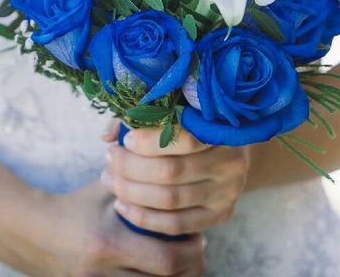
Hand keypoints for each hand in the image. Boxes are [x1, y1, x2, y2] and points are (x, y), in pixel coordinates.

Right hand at [21, 181, 205, 275]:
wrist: (33, 233)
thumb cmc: (76, 206)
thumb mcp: (104, 188)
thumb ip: (135, 175)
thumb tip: (170, 155)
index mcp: (107, 244)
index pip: (165, 259)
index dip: (190, 251)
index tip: (198, 236)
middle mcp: (101, 273)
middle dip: (189, 267)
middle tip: (197, 249)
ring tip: (182, 260)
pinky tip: (158, 270)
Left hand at [101, 122, 249, 235]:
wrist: (225, 152)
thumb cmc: (191, 127)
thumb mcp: (174, 113)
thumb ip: (141, 118)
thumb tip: (108, 135)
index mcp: (222, 131)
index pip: (184, 139)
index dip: (149, 141)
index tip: (125, 141)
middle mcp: (231, 163)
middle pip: (171, 171)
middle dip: (131, 167)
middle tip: (108, 161)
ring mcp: (228, 192)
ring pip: (170, 199)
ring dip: (131, 192)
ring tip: (110, 181)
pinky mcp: (221, 214)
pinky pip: (176, 224)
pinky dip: (143, 217)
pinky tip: (123, 206)